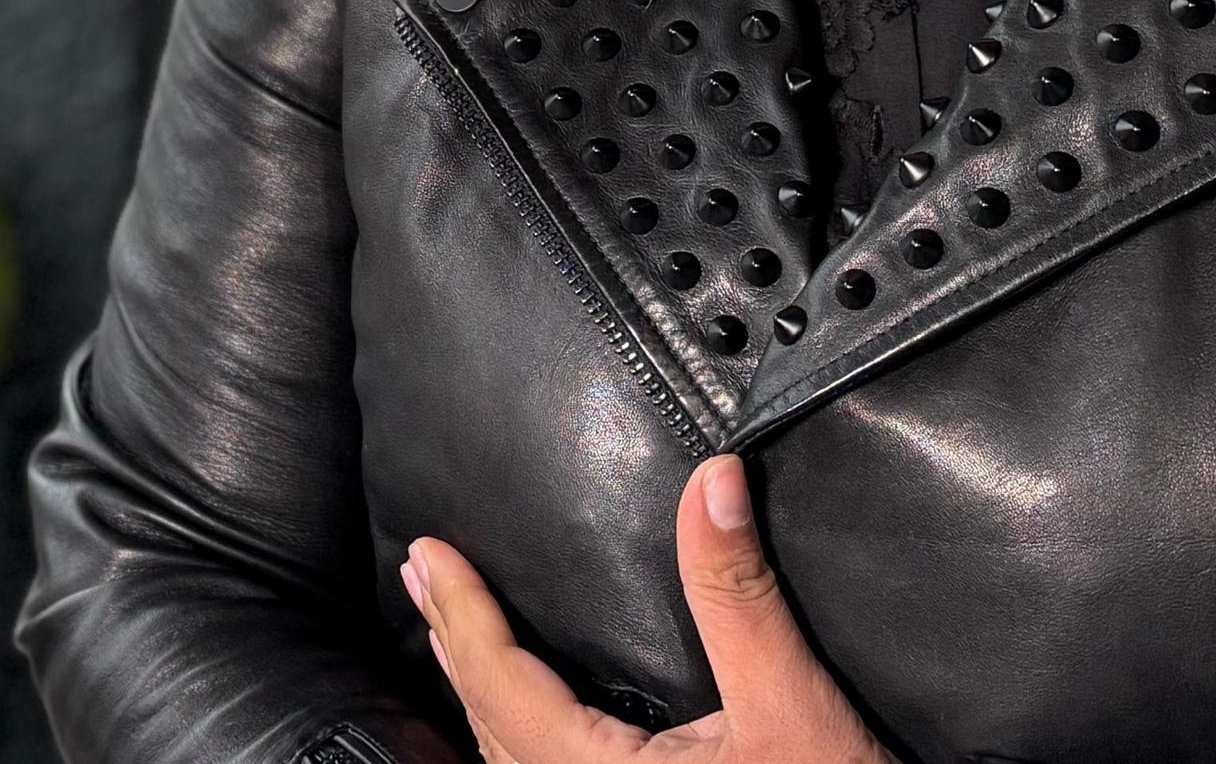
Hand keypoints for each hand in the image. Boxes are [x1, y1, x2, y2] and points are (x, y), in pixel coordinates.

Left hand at [399, 454, 896, 763]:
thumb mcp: (791, 705)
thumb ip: (739, 597)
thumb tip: (713, 479)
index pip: (503, 685)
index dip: (462, 615)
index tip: (429, 553)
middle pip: (493, 725)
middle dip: (456, 644)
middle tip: (423, 576)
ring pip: (514, 761)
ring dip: (483, 691)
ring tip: (460, 632)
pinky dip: (519, 732)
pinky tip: (529, 715)